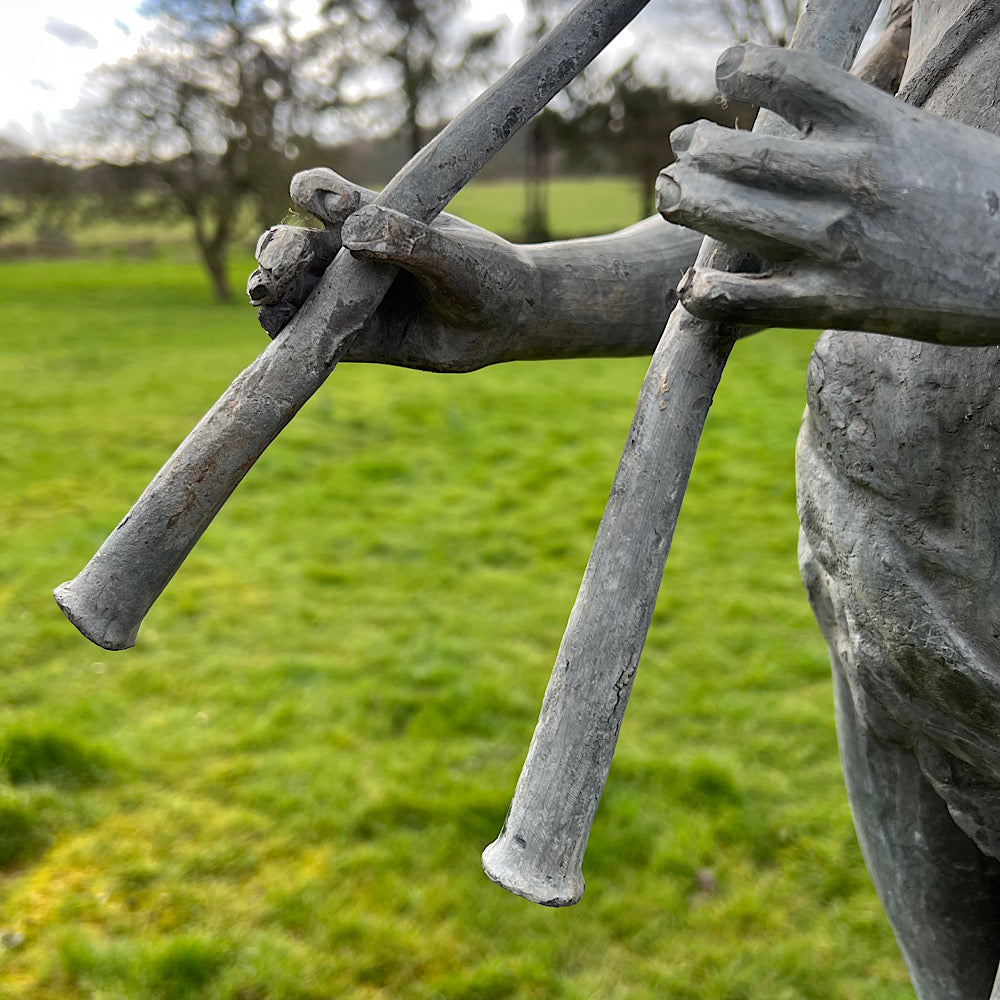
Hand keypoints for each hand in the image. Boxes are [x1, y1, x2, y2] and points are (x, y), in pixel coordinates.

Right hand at [248, 167, 536, 371]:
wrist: (508, 324)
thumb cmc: (488, 275)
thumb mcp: (457, 257)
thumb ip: (411, 242)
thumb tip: (353, 238)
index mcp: (372, 218)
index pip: (324, 194)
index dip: (316, 194)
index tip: (335, 206)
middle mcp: (351, 257)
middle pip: (292, 245)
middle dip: (277, 251)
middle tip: (281, 265)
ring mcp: (348, 299)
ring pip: (291, 292)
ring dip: (270, 290)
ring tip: (268, 295)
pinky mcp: (353, 341)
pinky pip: (309, 337)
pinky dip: (288, 334)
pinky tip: (282, 330)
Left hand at [656, 44, 999, 345]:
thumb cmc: (981, 197)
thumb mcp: (928, 134)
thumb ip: (870, 112)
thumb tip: (836, 84)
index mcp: (881, 126)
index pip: (791, 79)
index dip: (743, 68)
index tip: (723, 71)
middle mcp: (853, 178)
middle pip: (744, 154)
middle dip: (699, 148)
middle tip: (680, 149)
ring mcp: (840, 243)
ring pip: (736, 217)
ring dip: (687, 201)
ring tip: (669, 192)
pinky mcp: (834, 304)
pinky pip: (750, 299)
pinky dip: (709, 293)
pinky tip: (691, 287)